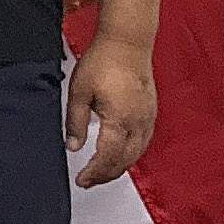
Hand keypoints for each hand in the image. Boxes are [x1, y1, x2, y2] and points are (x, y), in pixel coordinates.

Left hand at [69, 32, 157, 185]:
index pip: (107, 157)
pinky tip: (120, 155)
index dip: (94, 173)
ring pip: (137, 154)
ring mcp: (148, 119)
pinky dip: (131, 154)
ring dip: (119, 167)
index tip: (81, 180)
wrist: (127, 42)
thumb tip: (72, 147)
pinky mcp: (151, 113)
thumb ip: (75, 122)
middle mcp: (138, 123)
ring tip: (101, 173)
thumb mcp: (79, 92)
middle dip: (106, 175)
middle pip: (125, 161)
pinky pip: (143, 142)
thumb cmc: (104, 61)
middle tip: (88, 181)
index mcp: (119, 120)